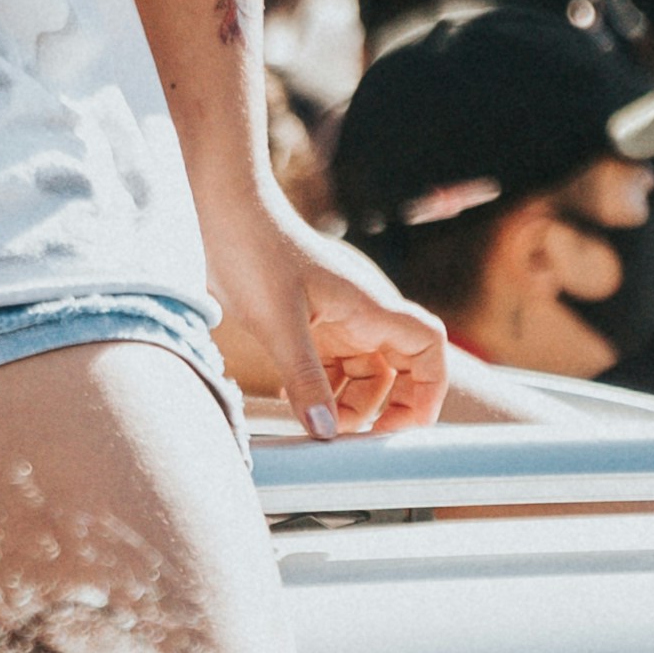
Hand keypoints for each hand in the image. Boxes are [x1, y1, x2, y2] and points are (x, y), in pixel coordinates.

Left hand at [212, 203, 450, 444]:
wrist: (223, 211)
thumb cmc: (255, 252)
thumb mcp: (278, 322)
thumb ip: (304, 378)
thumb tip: (325, 432)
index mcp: (369, 307)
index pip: (427, 346)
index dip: (430, 387)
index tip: (407, 425)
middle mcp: (360, 314)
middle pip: (398, 369)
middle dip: (385, 407)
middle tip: (354, 441)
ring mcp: (335, 319)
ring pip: (361, 374)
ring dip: (347, 404)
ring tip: (316, 427)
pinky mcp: (308, 324)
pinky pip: (329, 367)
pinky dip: (320, 390)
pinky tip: (295, 403)